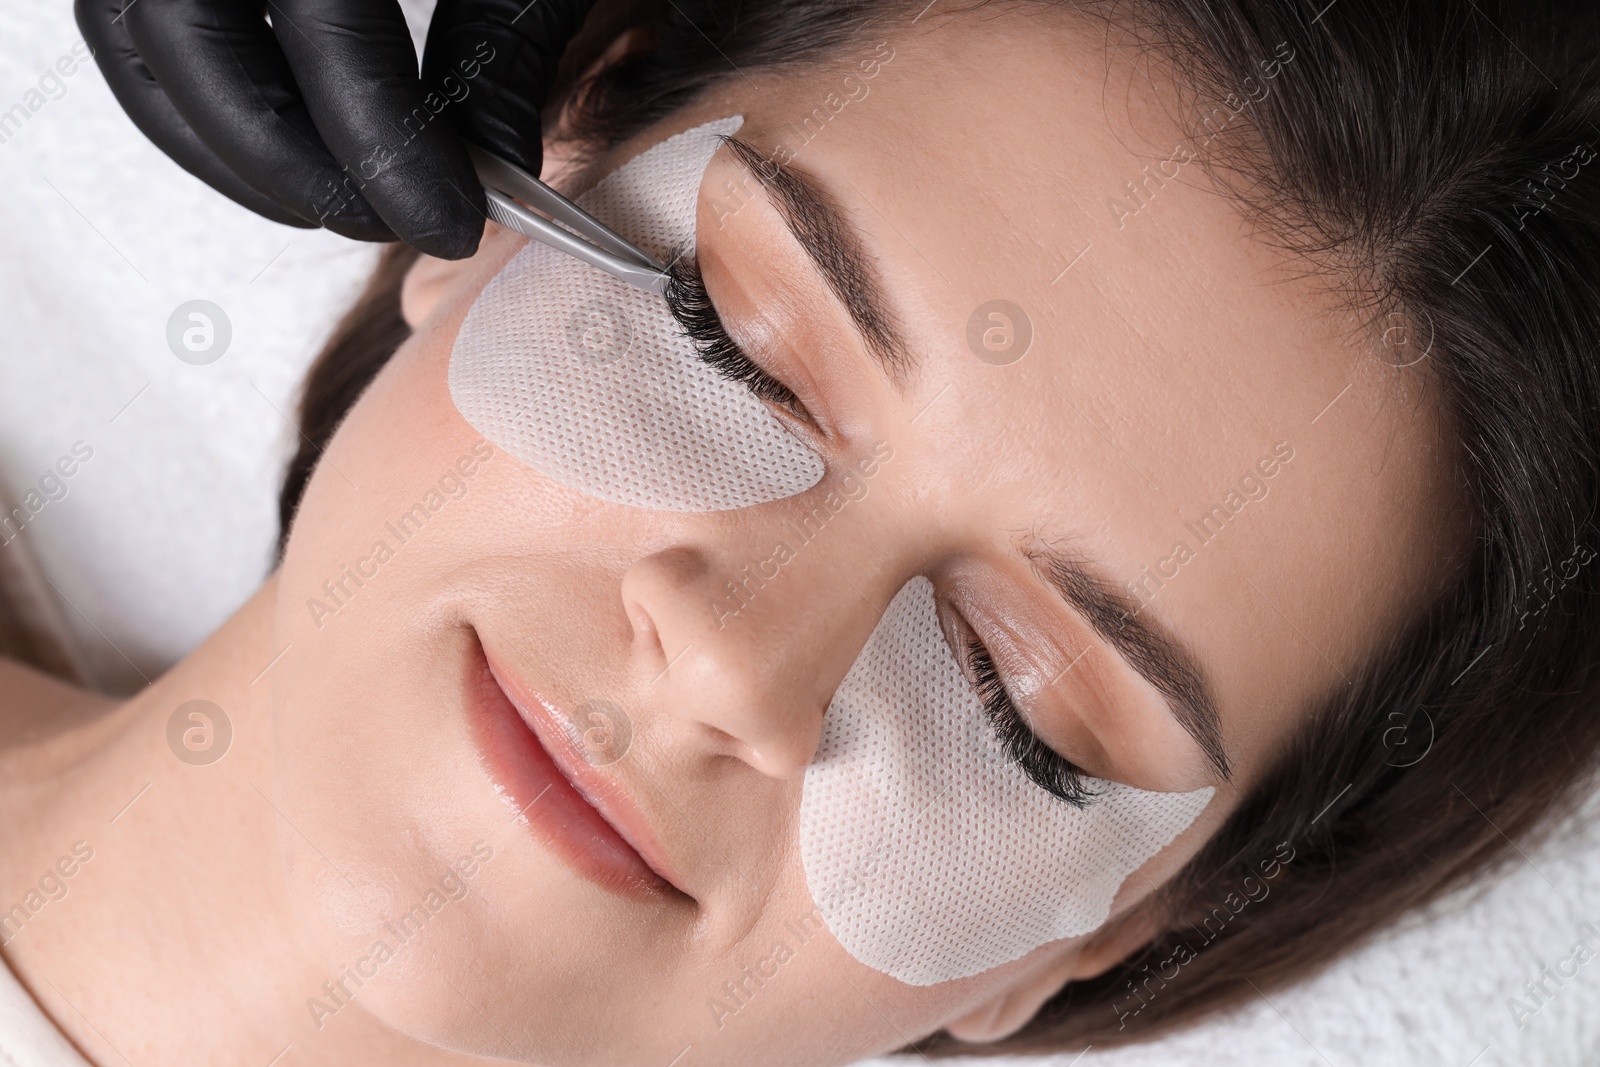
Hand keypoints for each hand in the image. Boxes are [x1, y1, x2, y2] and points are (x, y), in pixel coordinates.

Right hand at [76, 0, 594, 259]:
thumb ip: (505, 31)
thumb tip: (493, 167)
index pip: (323, 22)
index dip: (385, 143)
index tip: (452, 223)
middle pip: (188, 37)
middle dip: (288, 158)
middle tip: (384, 224)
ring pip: (135, 32)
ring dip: (225, 139)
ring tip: (330, 201)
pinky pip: (126, 10)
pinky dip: (190, 88)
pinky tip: (276, 137)